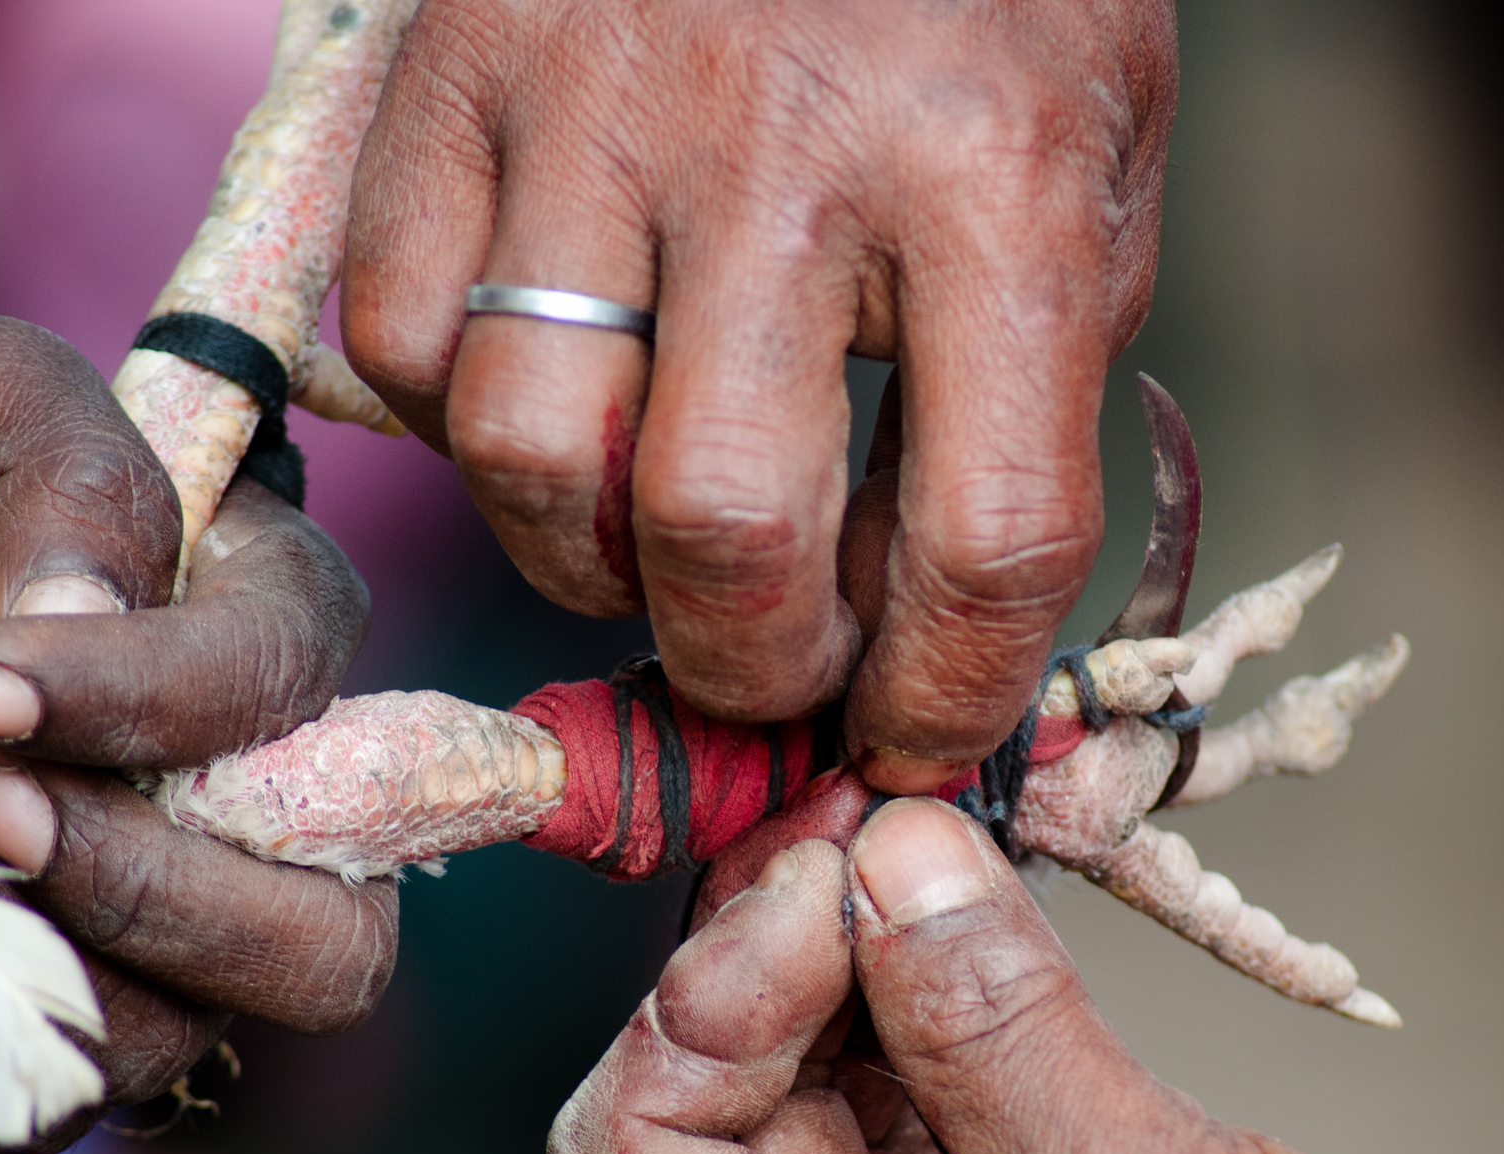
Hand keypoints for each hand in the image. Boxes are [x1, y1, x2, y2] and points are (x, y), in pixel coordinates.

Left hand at [0, 312, 396, 1062]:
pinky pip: (46, 1094)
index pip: (292, 685)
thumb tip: (81, 618)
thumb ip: (67, 475)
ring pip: (179, 1035)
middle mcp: (257, 806)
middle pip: (328, 938)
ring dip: (19, 953)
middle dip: (154, 890)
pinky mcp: (57, 1013)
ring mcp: (165, 931)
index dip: (158, 702)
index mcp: (267, 627)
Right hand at [341, 0, 1177, 791]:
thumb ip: (1025, 396)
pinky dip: (475, 424)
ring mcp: (589, 101)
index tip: (921, 732)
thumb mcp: (1094, 178)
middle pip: (719, 524)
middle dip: (752, 661)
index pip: (984, 532)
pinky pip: (409, 340)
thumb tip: (904, 621)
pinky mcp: (449, 70)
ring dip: (597, 559)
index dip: (950, 691)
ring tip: (661, 530)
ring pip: (528, 451)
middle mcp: (781, 145)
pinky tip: (563, 392)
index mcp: (994, 175)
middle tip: (779, 663)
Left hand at [550, 799, 1503, 1153]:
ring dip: (868, 947)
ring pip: (816, 1075)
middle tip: (875, 813)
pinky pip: (915, 1086)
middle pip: (720, 1093)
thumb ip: (999, 1028)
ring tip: (934, 837)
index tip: (830, 867)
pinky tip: (980, 908)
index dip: (718, 988)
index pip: (643, 1148)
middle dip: (793, 939)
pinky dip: (940, 989)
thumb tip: (899, 855)